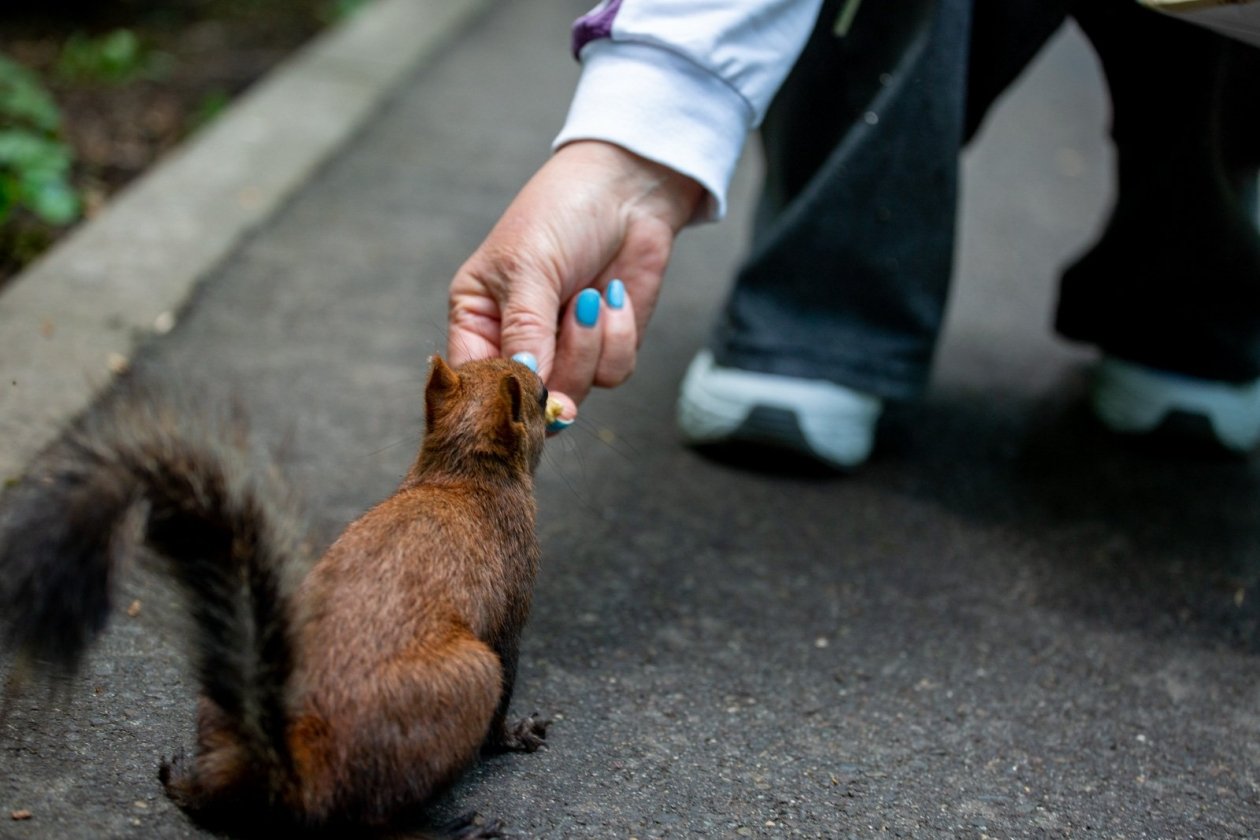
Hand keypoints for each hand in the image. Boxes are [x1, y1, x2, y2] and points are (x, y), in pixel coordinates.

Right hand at [447, 141, 704, 424]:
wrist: (628, 188)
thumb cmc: (561, 212)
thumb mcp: (529, 266)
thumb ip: (524, 331)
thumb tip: (527, 385)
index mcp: (477, 321)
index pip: (474, 383)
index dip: (495, 396)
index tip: (526, 386)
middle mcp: (515, 344)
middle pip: (526, 401)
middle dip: (557, 369)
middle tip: (574, 321)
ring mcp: (562, 350)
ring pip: (573, 394)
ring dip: (589, 346)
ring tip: (591, 296)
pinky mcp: (605, 349)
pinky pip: (611, 374)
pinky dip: (618, 338)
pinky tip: (614, 295)